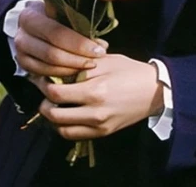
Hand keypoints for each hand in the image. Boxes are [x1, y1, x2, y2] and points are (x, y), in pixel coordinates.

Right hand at [14, 0, 107, 78]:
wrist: (36, 20)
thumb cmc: (55, 12)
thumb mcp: (63, 9)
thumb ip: (77, 20)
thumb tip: (100, 40)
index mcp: (29, 16)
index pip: (57, 33)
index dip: (79, 43)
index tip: (100, 48)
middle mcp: (21, 36)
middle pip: (52, 53)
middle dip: (78, 59)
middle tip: (97, 60)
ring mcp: (20, 53)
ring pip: (49, 67)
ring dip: (73, 69)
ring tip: (91, 65)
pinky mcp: (24, 66)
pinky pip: (45, 75)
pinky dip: (63, 74)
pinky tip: (78, 71)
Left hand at [34, 54, 164, 139]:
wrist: (153, 91)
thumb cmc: (129, 70)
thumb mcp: (106, 60)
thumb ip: (81, 64)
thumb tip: (58, 66)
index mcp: (95, 90)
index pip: (56, 93)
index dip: (44, 85)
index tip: (41, 77)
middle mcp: (94, 112)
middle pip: (54, 115)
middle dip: (44, 102)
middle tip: (44, 91)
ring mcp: (98, 126)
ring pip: (62, 129)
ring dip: (52, 118)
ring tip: (52, 104)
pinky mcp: (102, 133)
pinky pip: (75, 135)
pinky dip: (64, 127)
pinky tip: (65, 114)